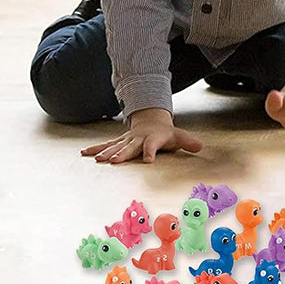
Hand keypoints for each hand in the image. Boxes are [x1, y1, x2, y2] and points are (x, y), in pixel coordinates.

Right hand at [80, 108, 201, 163]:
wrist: (151, 121)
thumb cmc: (166, 133)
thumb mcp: (179, 136)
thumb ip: (188, 142)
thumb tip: (200, 146)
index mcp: (152, 139)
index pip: (152, 146)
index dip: (150, 152)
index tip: (148, 161)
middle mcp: (137, 139)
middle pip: (129, 147)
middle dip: (122, 154)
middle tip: (114, 162)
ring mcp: (126, 140)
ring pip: (115, 146)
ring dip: (106, 153)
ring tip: (97, 160)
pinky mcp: (118, 142)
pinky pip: (106, 146)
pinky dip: (95, 149)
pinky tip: (84, 154)